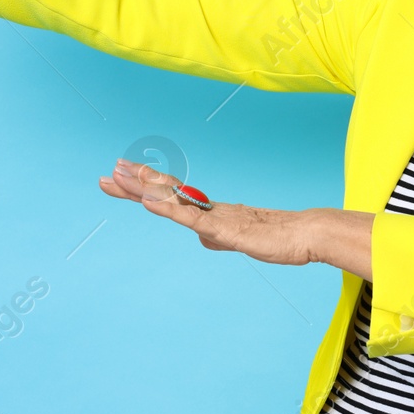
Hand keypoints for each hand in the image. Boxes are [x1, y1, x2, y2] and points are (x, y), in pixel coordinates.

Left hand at [98, 158, 314, 267]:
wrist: (305, 234)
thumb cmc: (278, 237)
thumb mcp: (240, 242)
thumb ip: (219, 239)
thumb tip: (203, 239)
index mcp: (210, 211)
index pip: (172, 195)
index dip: (146, 185)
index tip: (123, 174)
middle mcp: (208, 207)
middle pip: (166, 191)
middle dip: (135, 182)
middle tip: (109, 171)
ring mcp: (214, 216)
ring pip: (172, 199)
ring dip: (144, 187)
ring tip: (119, 175)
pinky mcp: (222, 229)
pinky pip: (189, 218)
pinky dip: (166, 208)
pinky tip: (147, 202)